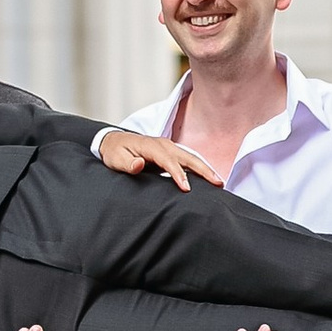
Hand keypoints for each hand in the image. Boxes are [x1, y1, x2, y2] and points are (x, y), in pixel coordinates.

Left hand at [96, 127, 221, 186]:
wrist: (112, 141)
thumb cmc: (115, 152)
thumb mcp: (116, 159)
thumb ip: (127, 163)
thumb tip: (138, 164)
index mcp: (151, 147)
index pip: (169, 161)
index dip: (179, 174)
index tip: (187, 188)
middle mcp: (164, 145)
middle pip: (187, 157)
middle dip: (203, 170)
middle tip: (218, 183)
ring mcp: (169, 147)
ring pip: (191, 157)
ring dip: (205, 168)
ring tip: (219, 182)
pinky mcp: (170, 152)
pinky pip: (188, 159)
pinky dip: (199, 167)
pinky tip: (208, 177)